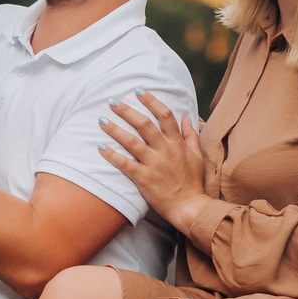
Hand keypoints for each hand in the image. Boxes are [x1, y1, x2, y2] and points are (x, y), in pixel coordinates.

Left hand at [99, 92, 213, 232]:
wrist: (189, 207)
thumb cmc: (193, 182)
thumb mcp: (197, 156)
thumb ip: (190, 135)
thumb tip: (186, 116)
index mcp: (177, 143)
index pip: (164, 115)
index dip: (151, 101)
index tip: (139, 91)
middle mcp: (164, 151)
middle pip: (144, 124)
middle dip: (126, 111)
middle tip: (112, 101)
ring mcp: (153, 164)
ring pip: (131, 142)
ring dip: (115, 130)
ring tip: (101, 120)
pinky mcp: (144, 179)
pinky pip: (125, 164)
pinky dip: (112, 155)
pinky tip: (100, 147)